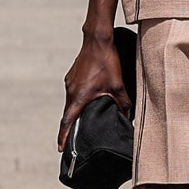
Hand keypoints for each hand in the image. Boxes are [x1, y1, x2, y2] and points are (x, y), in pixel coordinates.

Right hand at [57, 33, 131, 151]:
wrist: (98, 39)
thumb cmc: (107, 62)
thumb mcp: (118, 86)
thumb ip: (123, 105)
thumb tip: (128, 118)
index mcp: (79, 97)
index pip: (67, 122)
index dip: (63, 137)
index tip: (61, 148)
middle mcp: (71, 90)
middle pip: (68, 113)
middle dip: (70, 127)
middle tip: (74, 140)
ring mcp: (70, 82)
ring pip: (71, 102)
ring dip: (75, 111)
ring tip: (83, 120)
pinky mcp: (73, 75)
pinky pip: (73, 92)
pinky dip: (78, 99)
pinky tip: (88, 99)